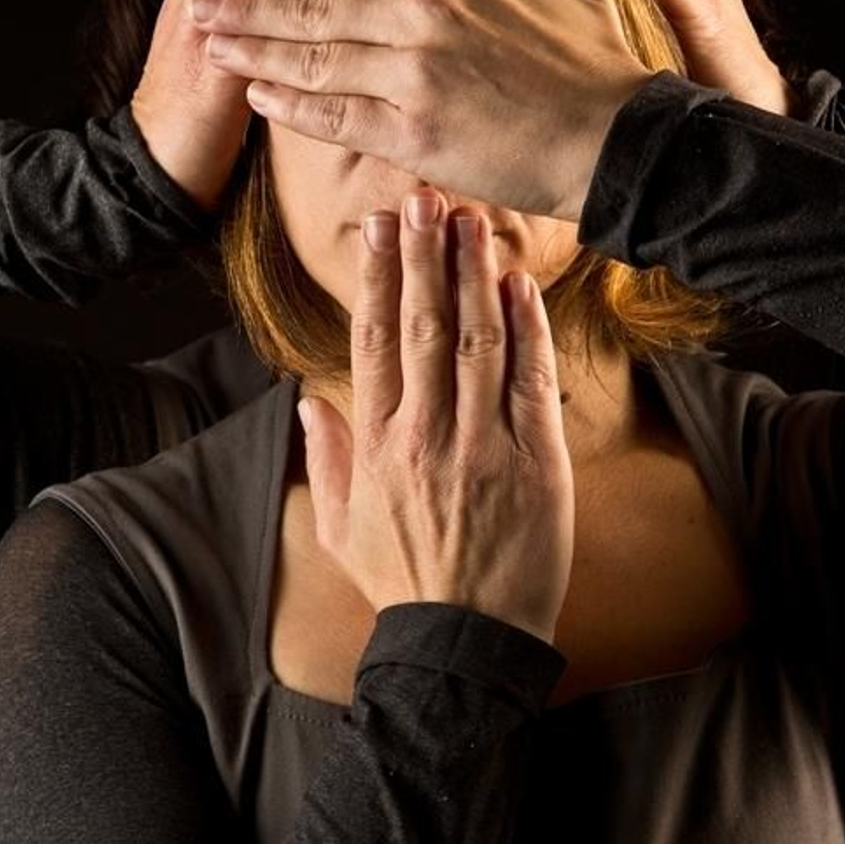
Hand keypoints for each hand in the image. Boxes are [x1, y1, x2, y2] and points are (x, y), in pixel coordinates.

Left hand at [188, 0, 654, 223]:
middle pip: (313, 6)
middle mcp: (421, 20)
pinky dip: (289, 107)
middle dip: (248, 1)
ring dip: (252, 50)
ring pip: (311, 60)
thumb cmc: (603, 67)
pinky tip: (257, 98)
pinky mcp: (414, 136)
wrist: (623, 143)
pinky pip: (333, 118)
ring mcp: (413, 78)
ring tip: (210, 42)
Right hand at [298, 194, 574, 645]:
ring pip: (477, 341)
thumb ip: (328, 458)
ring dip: (473, 274)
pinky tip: (518, 285)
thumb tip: (310, 402)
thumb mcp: (342, 528)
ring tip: (471, 220)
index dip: (377, 277)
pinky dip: (526, 330)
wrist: (464, 645)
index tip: (379, 228)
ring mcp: (480, 447)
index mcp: (376, 445)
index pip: (372, 340)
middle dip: (424, 255)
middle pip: (422, 326)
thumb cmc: (404, 586)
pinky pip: (529, 382)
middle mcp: (424, 436)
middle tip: (424, 199)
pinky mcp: (534, 463)